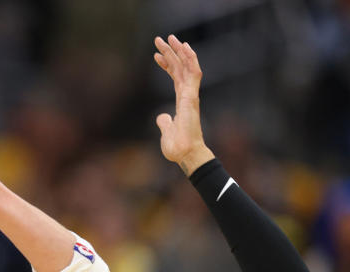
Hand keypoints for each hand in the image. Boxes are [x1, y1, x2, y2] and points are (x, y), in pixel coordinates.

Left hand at [153, 35, 213, 175]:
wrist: (185, 155)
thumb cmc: (178, 147)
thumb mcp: (166, 132)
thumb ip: (165, 122)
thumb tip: (162, 117)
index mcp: (182, 102)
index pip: (175, 78)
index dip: (167, 66)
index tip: (156, 56)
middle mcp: (187, 96)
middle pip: (179, 69)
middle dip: (170, 53)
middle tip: (160, 39)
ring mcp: (191, 96)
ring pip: (186, 67)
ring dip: (179, 51)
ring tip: (170, 38)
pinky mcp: (192, 98)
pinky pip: (193, 74)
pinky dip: (190, 60)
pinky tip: (185, 48)